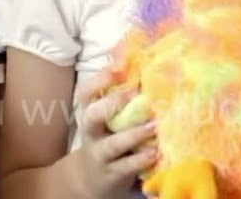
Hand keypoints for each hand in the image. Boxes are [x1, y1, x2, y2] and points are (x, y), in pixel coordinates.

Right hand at [72, 67, 157, 197]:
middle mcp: (92, 131)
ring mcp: (101, 152)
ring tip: (154, 125)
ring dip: (133, 134)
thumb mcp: (107, 118)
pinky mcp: (112, 173)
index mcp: (90, 112)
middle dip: (112, 104)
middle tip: (135, 94)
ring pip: (112, 144)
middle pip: (92, 115)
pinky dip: (141, 159)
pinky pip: (126, 166)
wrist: (90, 177)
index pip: (85, 92)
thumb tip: (140, 63)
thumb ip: (120, 96)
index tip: (120, 70)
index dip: (101, 79)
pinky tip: (155, 152)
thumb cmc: (106, 137)